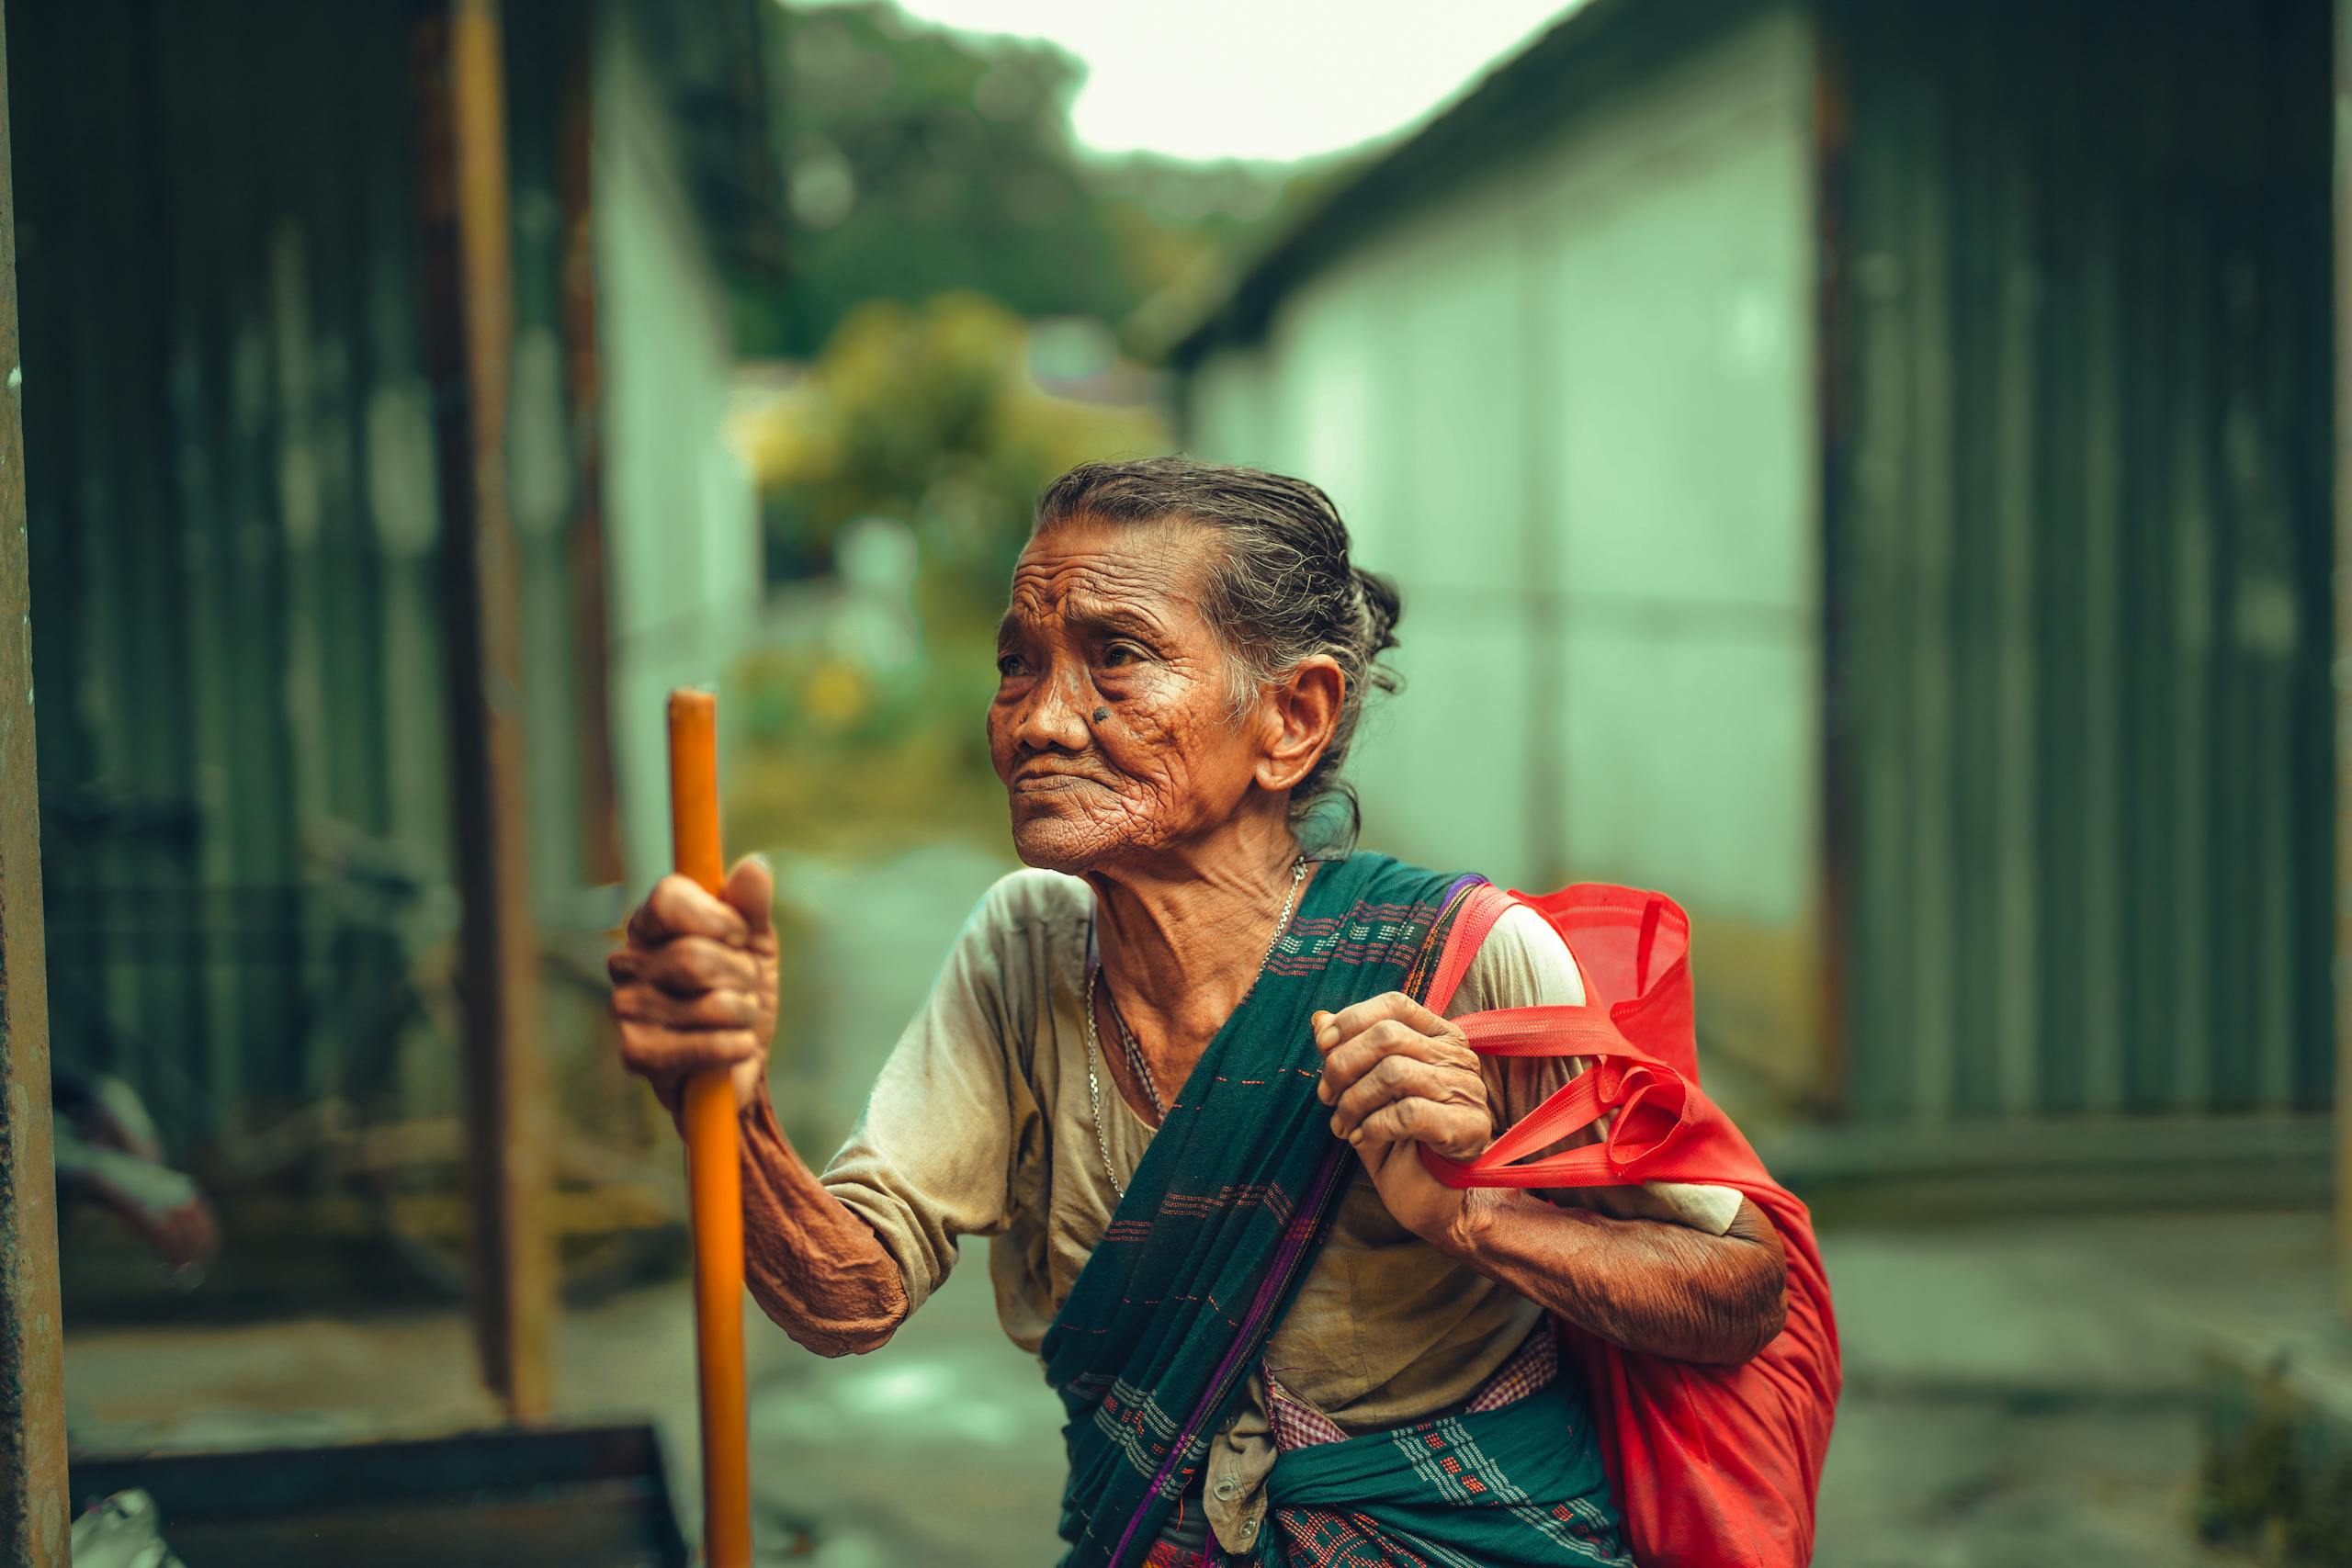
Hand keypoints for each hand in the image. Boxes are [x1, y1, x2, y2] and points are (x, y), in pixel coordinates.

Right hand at [608, 855, 779, 1118]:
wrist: (738, 1061)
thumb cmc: (738, 993)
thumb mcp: (753, 944)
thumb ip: (751, 906)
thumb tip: (754, 865)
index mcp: (650, 925)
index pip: (669, 897)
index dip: (718, 919)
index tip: (739, 936)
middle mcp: (627, 962)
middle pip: (696, 955)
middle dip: (741, 975)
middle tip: (743, 987)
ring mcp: (626, 1009)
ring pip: (712, 1003)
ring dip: (743, 1013)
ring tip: (735, 1020)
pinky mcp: (637, 1054)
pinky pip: (708, 1045)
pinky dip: (736, 1046)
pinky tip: (734, 1048)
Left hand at [1313, 992, 1490, 1245]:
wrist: (1429, 1197)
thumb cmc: (1396, 1140)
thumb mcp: (1362, 1092)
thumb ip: (1346, 1053)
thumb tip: (1318, 1019)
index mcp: (1438, 1038)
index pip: (1394, 1005)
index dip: (1352, 1020)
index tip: (1322, 1046)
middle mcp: (1458, 1058)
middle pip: (1388, 1037)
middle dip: (1343, 1065)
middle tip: (1326, 1097)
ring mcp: (1467, 1091)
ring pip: (1394, 1074)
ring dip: (1354, 1102)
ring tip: (1342, 1126)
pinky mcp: (1467, 1128)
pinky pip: (1408, 1113)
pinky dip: (1375, 1126)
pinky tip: (1364, 1139)